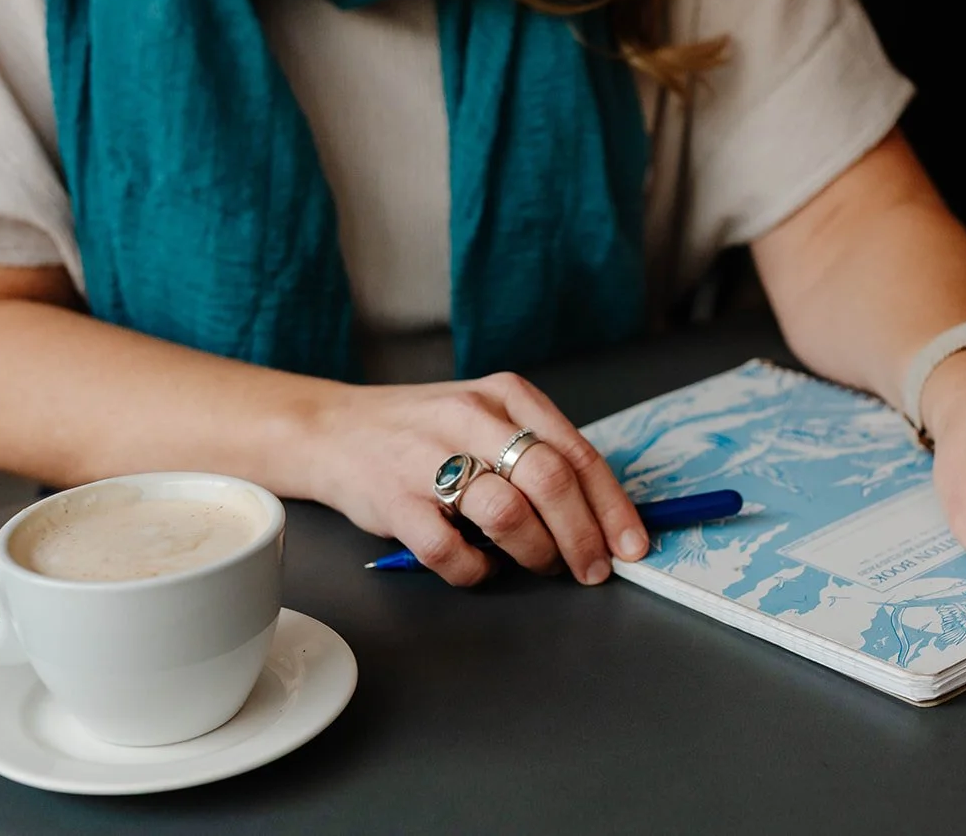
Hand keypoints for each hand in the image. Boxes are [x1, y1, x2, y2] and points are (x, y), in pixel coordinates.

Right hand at [302, 373, 649, 586]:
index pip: (577, 453)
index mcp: (506, 395)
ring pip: (508, 514)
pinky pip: (452, 552)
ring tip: (537, 564)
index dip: (612, 507)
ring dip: (536, 553)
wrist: (334, 429)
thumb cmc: (424, 430)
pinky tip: (480, 566)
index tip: (631, 545)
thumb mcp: (487, 414)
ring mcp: (430, 459)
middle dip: (583, 536)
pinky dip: (477, 571)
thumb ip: (538, 450)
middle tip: (592, 569)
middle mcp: (471, 418)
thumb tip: (600, 513)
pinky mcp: (396, 501)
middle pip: (551, 480)